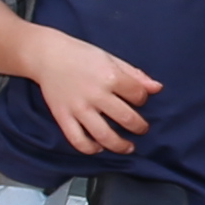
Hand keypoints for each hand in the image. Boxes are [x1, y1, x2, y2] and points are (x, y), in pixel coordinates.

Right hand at [17, 33, 157, 156]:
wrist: (47, 55)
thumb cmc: (81, 55)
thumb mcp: (111, 58)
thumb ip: (135, 75)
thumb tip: (157, 88)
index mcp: (110, 76)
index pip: (137, 95)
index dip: (142, 99)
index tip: (139, 100)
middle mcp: (96, 94)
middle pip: (126, 118)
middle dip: (139, 127)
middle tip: (141, 129)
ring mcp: (79, 108)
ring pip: (104, 135)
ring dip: (120, 145)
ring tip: (128, 147)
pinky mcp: (63, 117)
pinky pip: (78, 140)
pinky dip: (90, 149)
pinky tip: (99, 147)